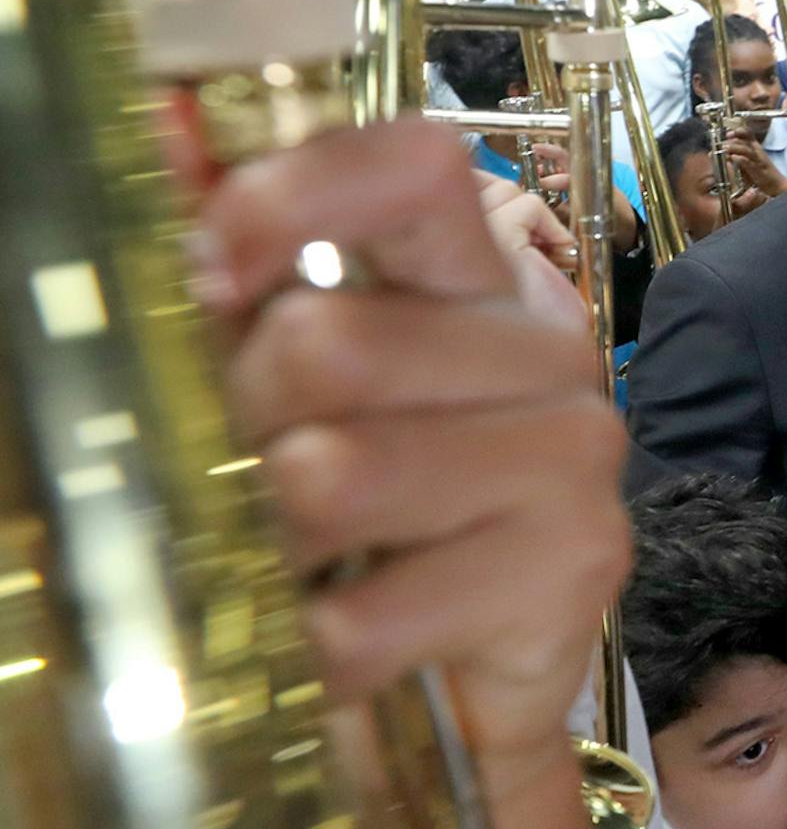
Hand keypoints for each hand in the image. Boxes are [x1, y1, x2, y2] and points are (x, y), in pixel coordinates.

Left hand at [196, 117, 632, 801]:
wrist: (462, 680)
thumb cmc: (364, 516)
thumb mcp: (291, 387)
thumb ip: (241, 275)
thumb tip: (168, 149)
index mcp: (473, 280)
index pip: (414, 169)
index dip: (294, 200)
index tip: (212, 278)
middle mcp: (546, 349)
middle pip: (329, 344)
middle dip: (248, 428)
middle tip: (257, 483)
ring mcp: (573, 456)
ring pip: (340, 476)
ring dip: (274, 543)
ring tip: (293, 565)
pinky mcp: (576, 569)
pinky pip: (373, 617)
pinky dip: (314, 653)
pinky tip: (329, 650)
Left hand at [720, 128, 786, 198]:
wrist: (776, 185)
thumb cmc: (761, 173)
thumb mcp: (749, 162)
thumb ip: (738, 157)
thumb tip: (725, 154)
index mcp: (756, 147)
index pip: (748, 134)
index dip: (738, 132)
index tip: (729, 133)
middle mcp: (758, 152)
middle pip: (745, 141)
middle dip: (733, 140)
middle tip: (723, 143)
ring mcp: (759, 160)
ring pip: (747, 150)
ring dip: (735, 148)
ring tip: (725, 148)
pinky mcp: (759, 170)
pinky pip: (749, 163)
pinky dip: (741, 159)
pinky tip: (734, 157)